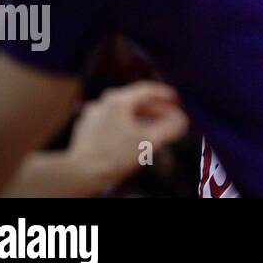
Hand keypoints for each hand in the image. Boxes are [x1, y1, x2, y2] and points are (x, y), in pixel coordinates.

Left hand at [67, 81, 188, 190]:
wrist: (79, 173)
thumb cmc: (116, 154)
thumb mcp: (149, 141)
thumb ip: (170, 128)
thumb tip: (183, 120)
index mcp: (118, 99)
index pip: (147, 89)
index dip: (165, 94)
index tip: (177, 100)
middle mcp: (103, 102)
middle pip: (135, 101)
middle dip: (155, 111)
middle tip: (169, 119)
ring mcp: (91, 116)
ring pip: (122, 113)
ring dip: (140, 119)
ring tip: (152, 130)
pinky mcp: (83, 130)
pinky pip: (110, 122)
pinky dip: (124, 126)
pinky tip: (130, 138)